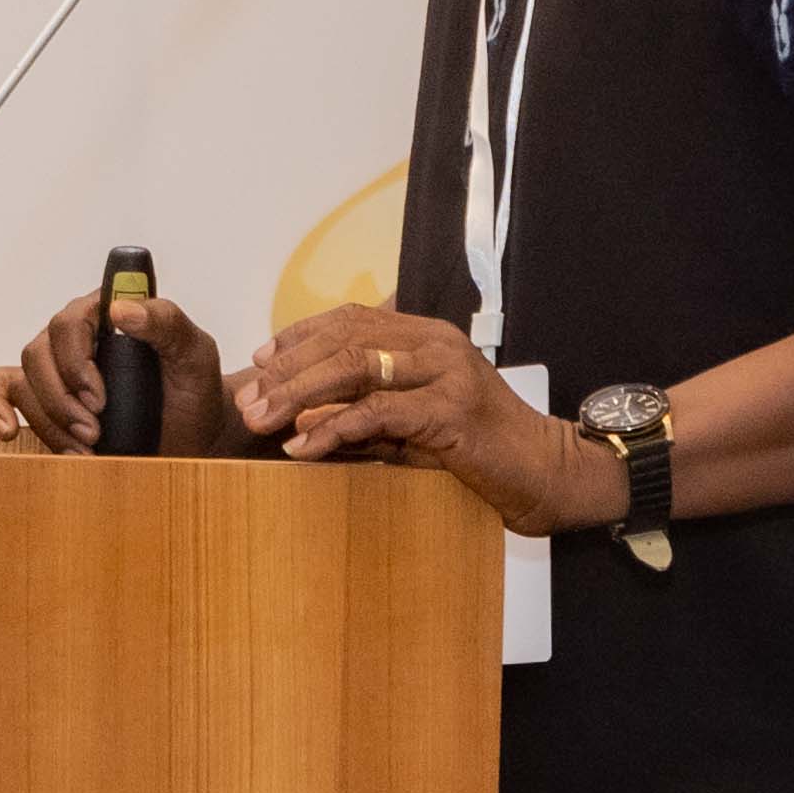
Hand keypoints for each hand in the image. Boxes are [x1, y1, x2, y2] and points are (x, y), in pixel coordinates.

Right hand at [0, 282, 247, 453]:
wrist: (191, 436)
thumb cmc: (193, 390)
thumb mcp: (194, 353)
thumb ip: (166, 323)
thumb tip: (121, 309)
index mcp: (106, 313)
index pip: (69, 322)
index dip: (76, 362)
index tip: (99, 397)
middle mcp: (74, 337)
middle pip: (38, 355)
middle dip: (62, 400)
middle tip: (95, 431)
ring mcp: (54, 367)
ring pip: (22, 384)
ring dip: (49, 421)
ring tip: (85, 448)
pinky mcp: (41, 398)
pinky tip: (8, 431)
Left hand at [245, 309, 620, 527]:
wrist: (545, 472)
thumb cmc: (479, 448)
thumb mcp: (415, 420)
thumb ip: (369, 406)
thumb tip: (304, 412)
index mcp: (425, 335)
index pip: (349, 320)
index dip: (298, 337)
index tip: (258, 360)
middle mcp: (435, 344)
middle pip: (343, 340)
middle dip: (287, 369)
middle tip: (248, 400)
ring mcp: (445, 373)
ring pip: (354, 367)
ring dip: (298, 394)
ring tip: (262, 420)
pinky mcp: (450, 411)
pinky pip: (378, 412)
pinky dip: (333, 427)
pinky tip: (303, 444)